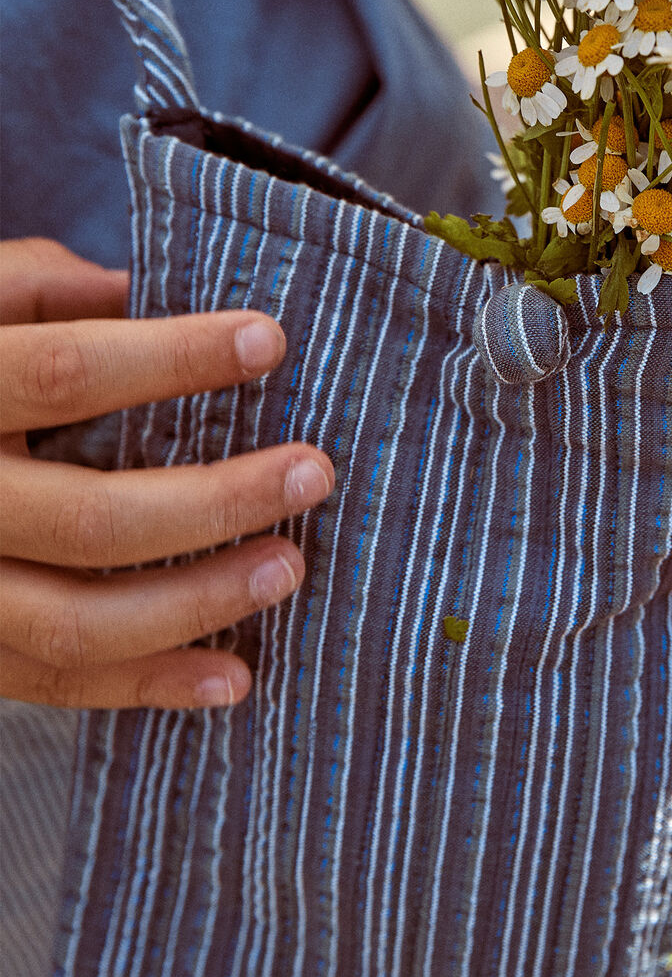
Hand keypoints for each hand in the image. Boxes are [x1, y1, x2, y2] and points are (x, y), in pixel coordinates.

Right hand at [0, 238, 333, 710]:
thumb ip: (55, 290)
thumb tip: (169, 292)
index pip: (67, 372)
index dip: (171, 357)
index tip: (270, 340)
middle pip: (89, 518)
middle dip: (217, 500)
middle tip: (312, 472)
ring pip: (77, 622)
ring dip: (199, 603)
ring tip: (290, 567)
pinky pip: (54, 683)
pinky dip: (148, 686)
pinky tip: (234, 677)